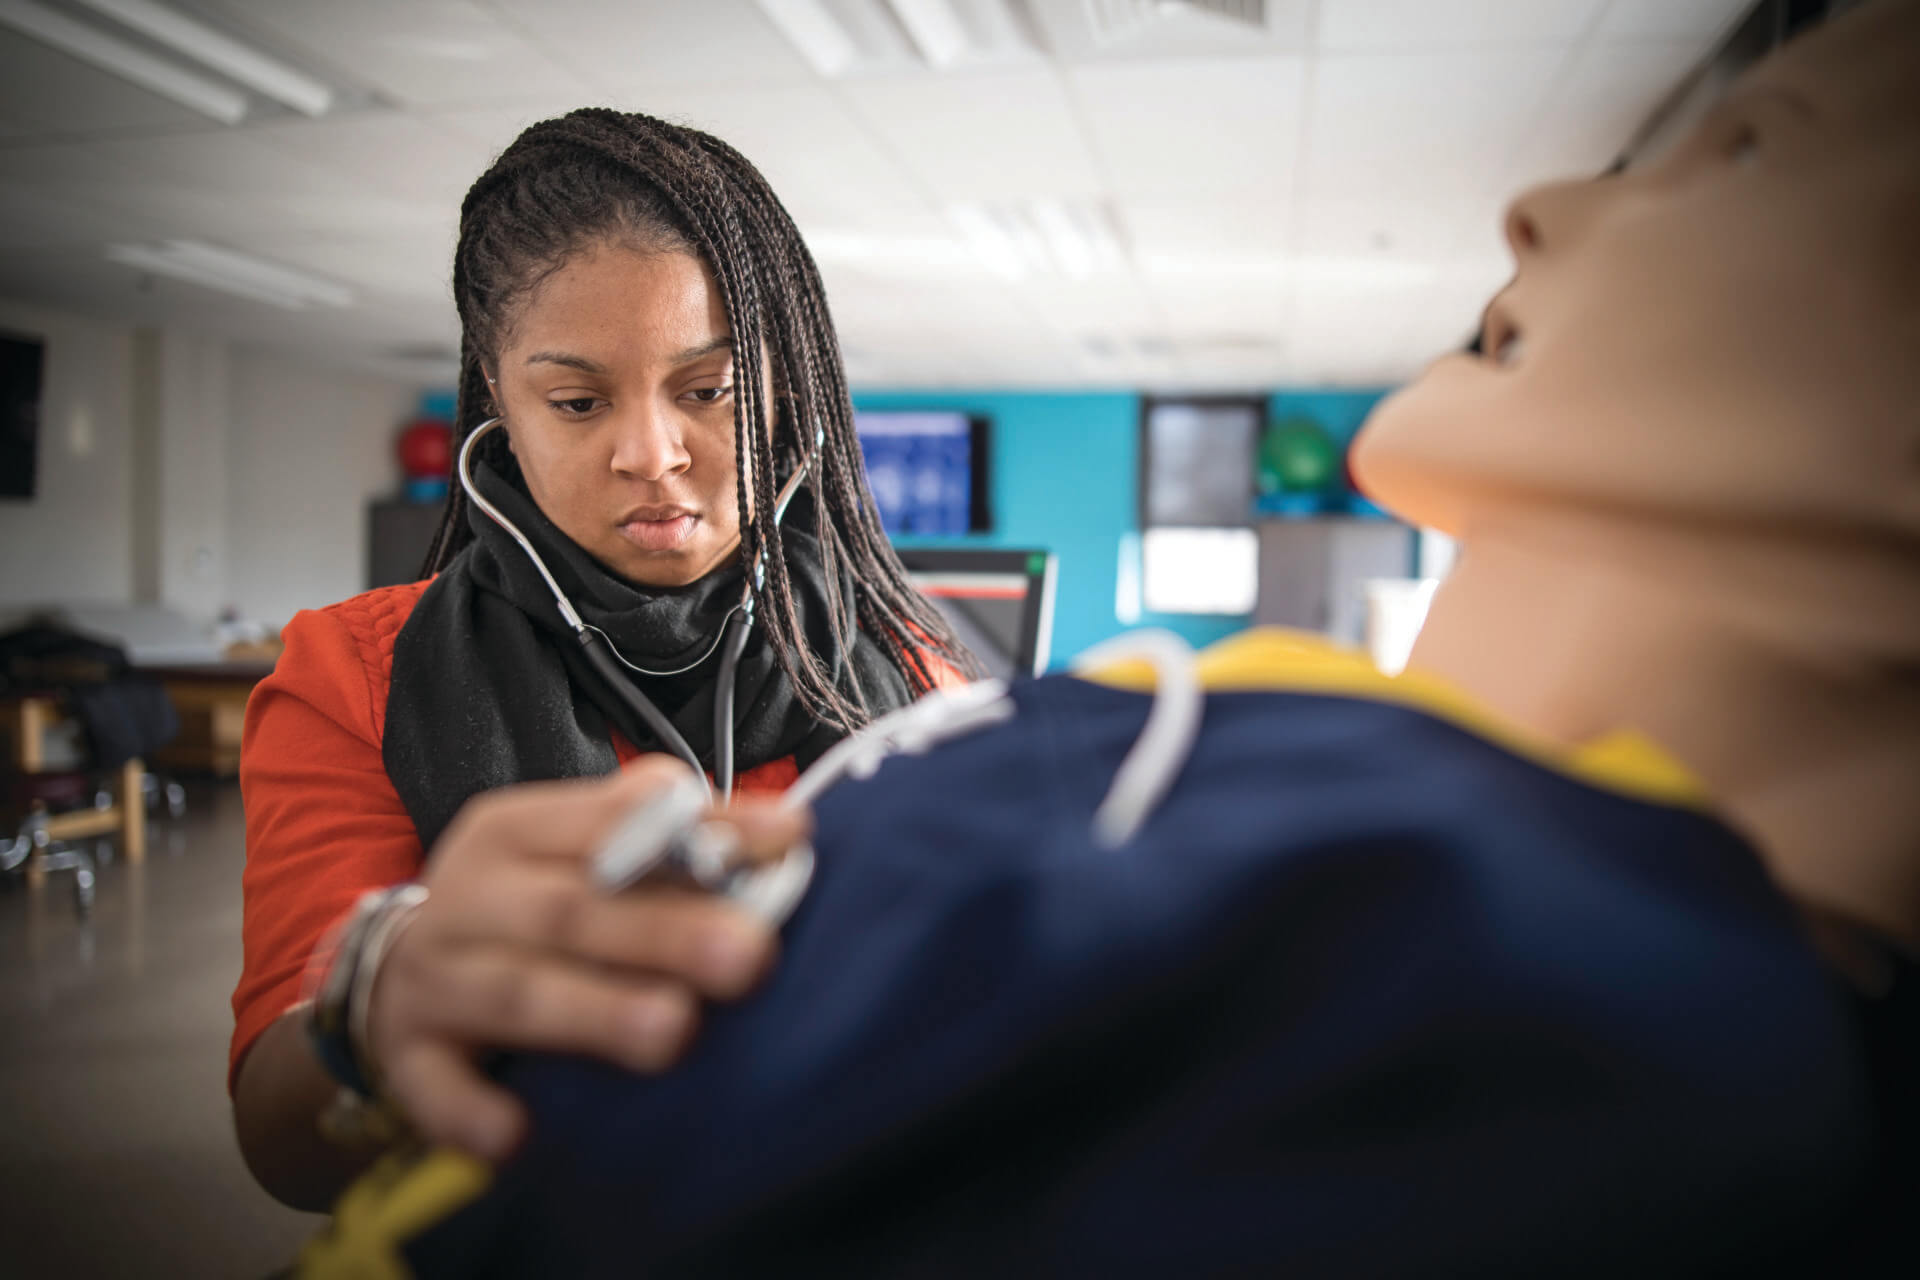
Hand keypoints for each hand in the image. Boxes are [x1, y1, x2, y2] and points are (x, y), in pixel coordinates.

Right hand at [362, 757, 807, 1161]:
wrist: (390, 967)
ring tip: (672, 1031)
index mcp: (517, 830)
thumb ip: (666, 837)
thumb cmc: (520, 902)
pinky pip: (433, 1086)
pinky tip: (515, 1137)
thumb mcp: (573, 849)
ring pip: (517, 993)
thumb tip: (783, 828)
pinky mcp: (408, 1053)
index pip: (612, 819)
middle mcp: (470, 895)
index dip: (700, 831)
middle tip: (748, 954)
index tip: (787, 841)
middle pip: (572, 910)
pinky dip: (469, 1112)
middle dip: (664, 933)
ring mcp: (433, 976)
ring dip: (594, 1013)